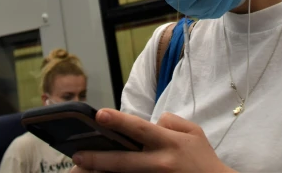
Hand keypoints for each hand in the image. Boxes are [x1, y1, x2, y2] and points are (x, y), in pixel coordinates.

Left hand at [69, 108, 234, 172]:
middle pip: (124, 161)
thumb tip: (152, 121)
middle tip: (77, 154)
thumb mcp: (194, 132)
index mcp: (169, 142)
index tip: (99, 114)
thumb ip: (171, 122)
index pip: (140, 129)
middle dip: (98, 158)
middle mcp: (161, 162)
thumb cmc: (203, 158)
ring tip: (83, 170)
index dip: (119, 121)